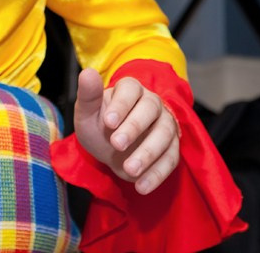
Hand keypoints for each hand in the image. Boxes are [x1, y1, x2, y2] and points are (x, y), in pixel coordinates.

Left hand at [72, 67, 180, 194]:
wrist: (111, 149)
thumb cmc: (99, 126)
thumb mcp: (87, 114)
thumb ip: (88, 96)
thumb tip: (88, 72)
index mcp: (130, 89)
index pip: (131, 90)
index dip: (121, 104)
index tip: (108, 122)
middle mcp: (151, 103)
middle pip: (151, 109)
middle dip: (134, 127)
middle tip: (116, 145)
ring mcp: (164, 125)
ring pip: (164, 134)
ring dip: (148, 153)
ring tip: (128, 169)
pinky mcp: (171, 148)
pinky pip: (171, 158)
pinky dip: (157, 173)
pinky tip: (140, 186)